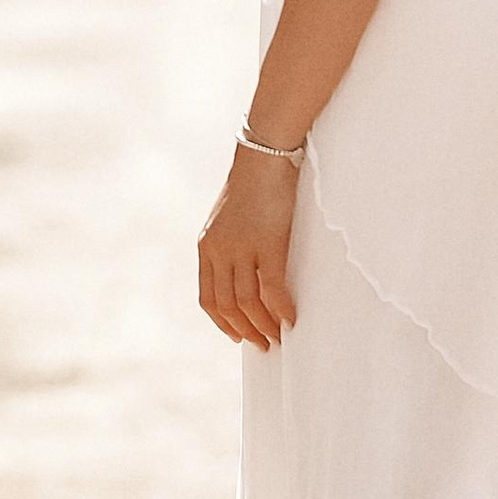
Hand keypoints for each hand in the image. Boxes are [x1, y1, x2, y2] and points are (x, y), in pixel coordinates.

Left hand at [198, 142, 300, 349]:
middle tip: (263, 345)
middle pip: (226, 306)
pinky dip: (280, 308)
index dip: (222, 323)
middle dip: (244, 330)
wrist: (264, 153)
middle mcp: (219, 250)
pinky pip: (271, 288)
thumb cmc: (254, 181)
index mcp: (207, 246)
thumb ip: (232, 243)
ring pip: (247, 302)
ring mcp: (242, 248)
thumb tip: (246, 269)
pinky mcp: (267, 243)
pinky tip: (290, 319)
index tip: (237, 335)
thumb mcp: (231, 216)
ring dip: (262, 325)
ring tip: (277, 337)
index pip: (208, 298)